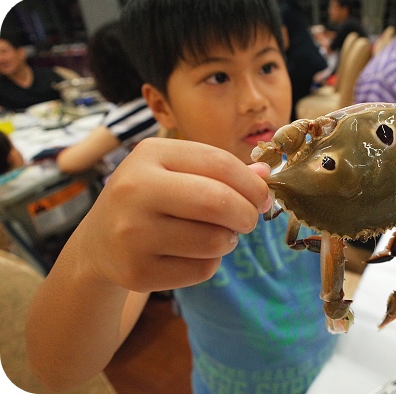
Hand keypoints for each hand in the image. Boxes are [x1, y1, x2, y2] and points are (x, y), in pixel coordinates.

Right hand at [68, 138, 271, 291]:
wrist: (97, 244)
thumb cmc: (149, 200)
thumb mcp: (176, 173)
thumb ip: (221, 171)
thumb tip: (267, 176)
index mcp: (149, 154)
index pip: (219, 163)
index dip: (252, 183)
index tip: (263, 197)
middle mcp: (134, 189)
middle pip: (218, 202)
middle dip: (247, 214)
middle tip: (248, 220)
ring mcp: (131, 233)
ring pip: (214, 240)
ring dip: (228, 240)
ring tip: (215, 235)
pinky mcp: (136, 272)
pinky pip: (201, 270)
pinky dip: (209, 263)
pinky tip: (192, 254)